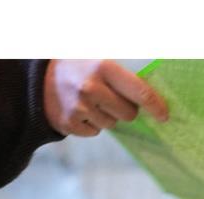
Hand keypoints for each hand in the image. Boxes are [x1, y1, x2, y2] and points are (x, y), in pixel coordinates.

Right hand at [43, 59, 168, 136]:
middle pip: (128, 114)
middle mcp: (91, 88)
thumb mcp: (100, 61)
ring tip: (92, 101)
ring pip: (112, 124)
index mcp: (104, 68)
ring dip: (107, 116)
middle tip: (113, 99)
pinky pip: (96, 132)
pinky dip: (92, 124)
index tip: (164, 115)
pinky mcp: (71, 123)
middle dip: (126, 110)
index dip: (156, 106)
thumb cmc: (80, 69)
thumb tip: (153, 98)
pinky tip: (82, 110)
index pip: (140, 92)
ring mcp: (80, 107)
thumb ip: (124, 76)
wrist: (39, 80)